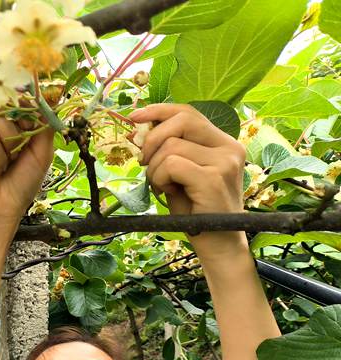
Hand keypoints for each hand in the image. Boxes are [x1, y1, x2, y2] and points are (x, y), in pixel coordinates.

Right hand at [0, 106, 54, 228]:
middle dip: (20, 130)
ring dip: (9, 143)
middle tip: (19, 154)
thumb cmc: (20, 183)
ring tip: (5, 163)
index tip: (34, 129)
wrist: (2, 210)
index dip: (29, 108)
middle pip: (5, 102)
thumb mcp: (41, 151)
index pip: (16, 96)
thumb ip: (43, 123)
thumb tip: (45, 97)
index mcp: (5, 121)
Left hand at [129, 103, 248, 257]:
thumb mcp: (181, 174)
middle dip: (152, 139)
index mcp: (223, 142)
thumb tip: (139, 129)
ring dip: (155, 169)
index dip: (159, 110)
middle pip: (181, 120)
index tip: (134, 117)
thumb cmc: (196, 210)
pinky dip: (160, 179)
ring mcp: (225, 162)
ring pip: (171, 146)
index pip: (188, 112)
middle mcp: (229, 147)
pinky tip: (168, 193)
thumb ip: (170, 150)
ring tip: (164, 187)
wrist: (218, 244)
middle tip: (144, 162)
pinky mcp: (214, 178)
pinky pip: (171, 164)